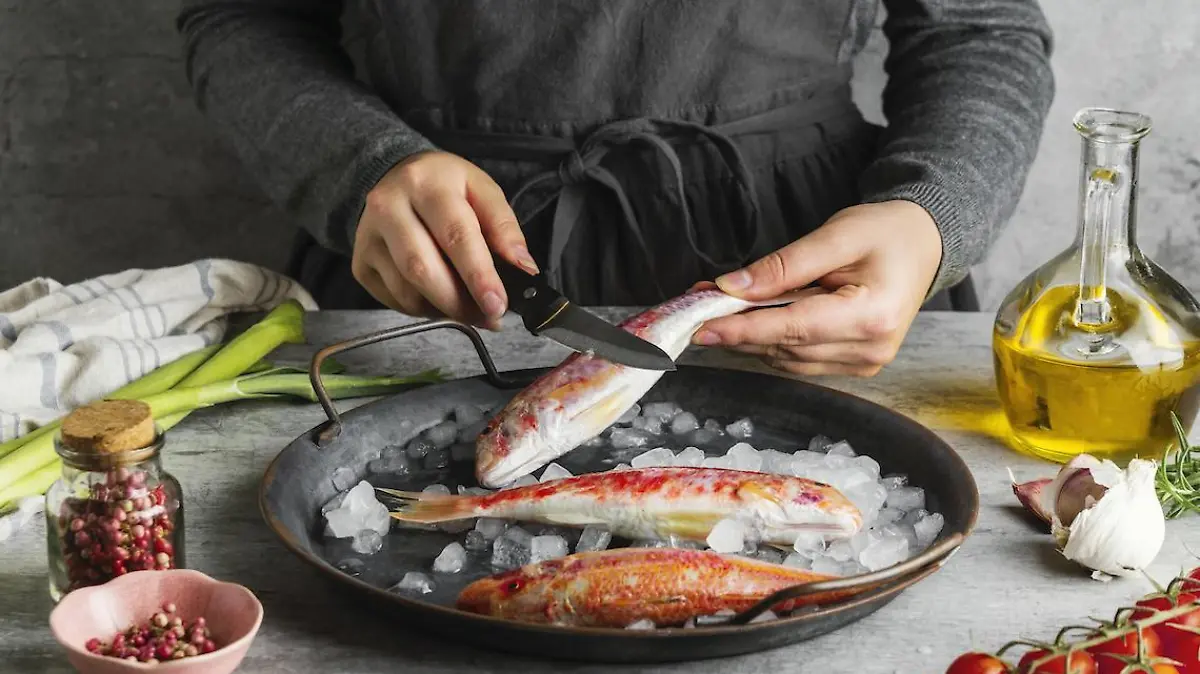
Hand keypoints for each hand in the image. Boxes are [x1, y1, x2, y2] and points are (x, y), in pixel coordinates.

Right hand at [351, 150, 538, 328]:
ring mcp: (368, 237)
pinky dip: (424, 309)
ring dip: (445, 310)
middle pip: (423, 269)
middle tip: (489, 317)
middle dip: (461, 303)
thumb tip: (523, 269)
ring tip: (470, 309)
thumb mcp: (482, 191)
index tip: (497, 305)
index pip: (455, 235)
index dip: (478, 275)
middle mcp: (388, 206)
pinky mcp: (361, 263)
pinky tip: (441, 299)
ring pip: (407, 291)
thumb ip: (504, 228)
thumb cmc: (446, 187)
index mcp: (426, 183)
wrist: (394, 177)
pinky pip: (395, 300)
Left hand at [692, 200, 942, 375]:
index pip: (793, 328)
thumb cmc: (885, 233)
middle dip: (737, 329)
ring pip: (786, 358)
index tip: (701, 327)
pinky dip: (769, 340)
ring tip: (719, 306)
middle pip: (785, 347)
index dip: (743, 330)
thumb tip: (731, 288)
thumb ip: (783, 265)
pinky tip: (750, 318)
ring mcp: (864, 362)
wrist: (923, 245)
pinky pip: (798, 359)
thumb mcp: (836, 235)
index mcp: (872, 315)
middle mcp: (870, 349)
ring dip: (748, 336)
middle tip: (697, 306)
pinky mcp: (853, 364)